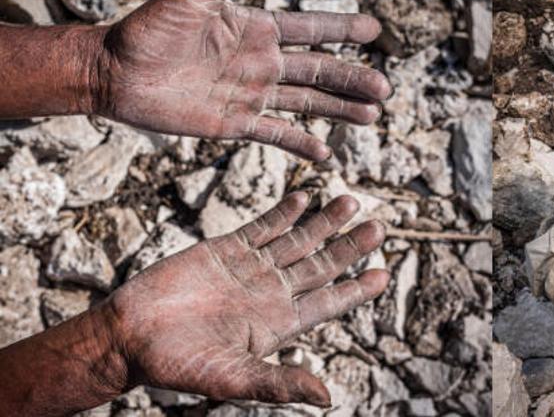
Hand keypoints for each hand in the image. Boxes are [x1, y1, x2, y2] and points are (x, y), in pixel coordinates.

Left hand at [94, 0, 391, 160]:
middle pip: (319, 70)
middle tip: (385, 88)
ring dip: (339, 110)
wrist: (114, 73)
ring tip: (371, 116)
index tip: (375, 29)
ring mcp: (251, 95)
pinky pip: (275, 135)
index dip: (343, 29)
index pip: (311, 28)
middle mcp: (261, 62)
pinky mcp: (235, 124)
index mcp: (256, 29)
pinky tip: (325, 153)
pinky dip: (300, 144)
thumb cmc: (148, 28)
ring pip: (306, 103)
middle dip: (352, 78)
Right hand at [106, 192, 387, 405]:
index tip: (383, 275)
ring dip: (324, 222)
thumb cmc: (177, 365)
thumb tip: (327, 399)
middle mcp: (270, 293)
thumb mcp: (233, 378)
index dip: (356, 290)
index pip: (328, 303)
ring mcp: (249, 268)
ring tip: (351, 201)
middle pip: (320, 265)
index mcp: (278, 324)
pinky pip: (262, 227)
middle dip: (349, 247)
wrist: (129, 336)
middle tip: (380, 226)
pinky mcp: (225, 249)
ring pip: (297, 240)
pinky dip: (284, 212)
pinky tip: (305, 197)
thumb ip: (279, 382)